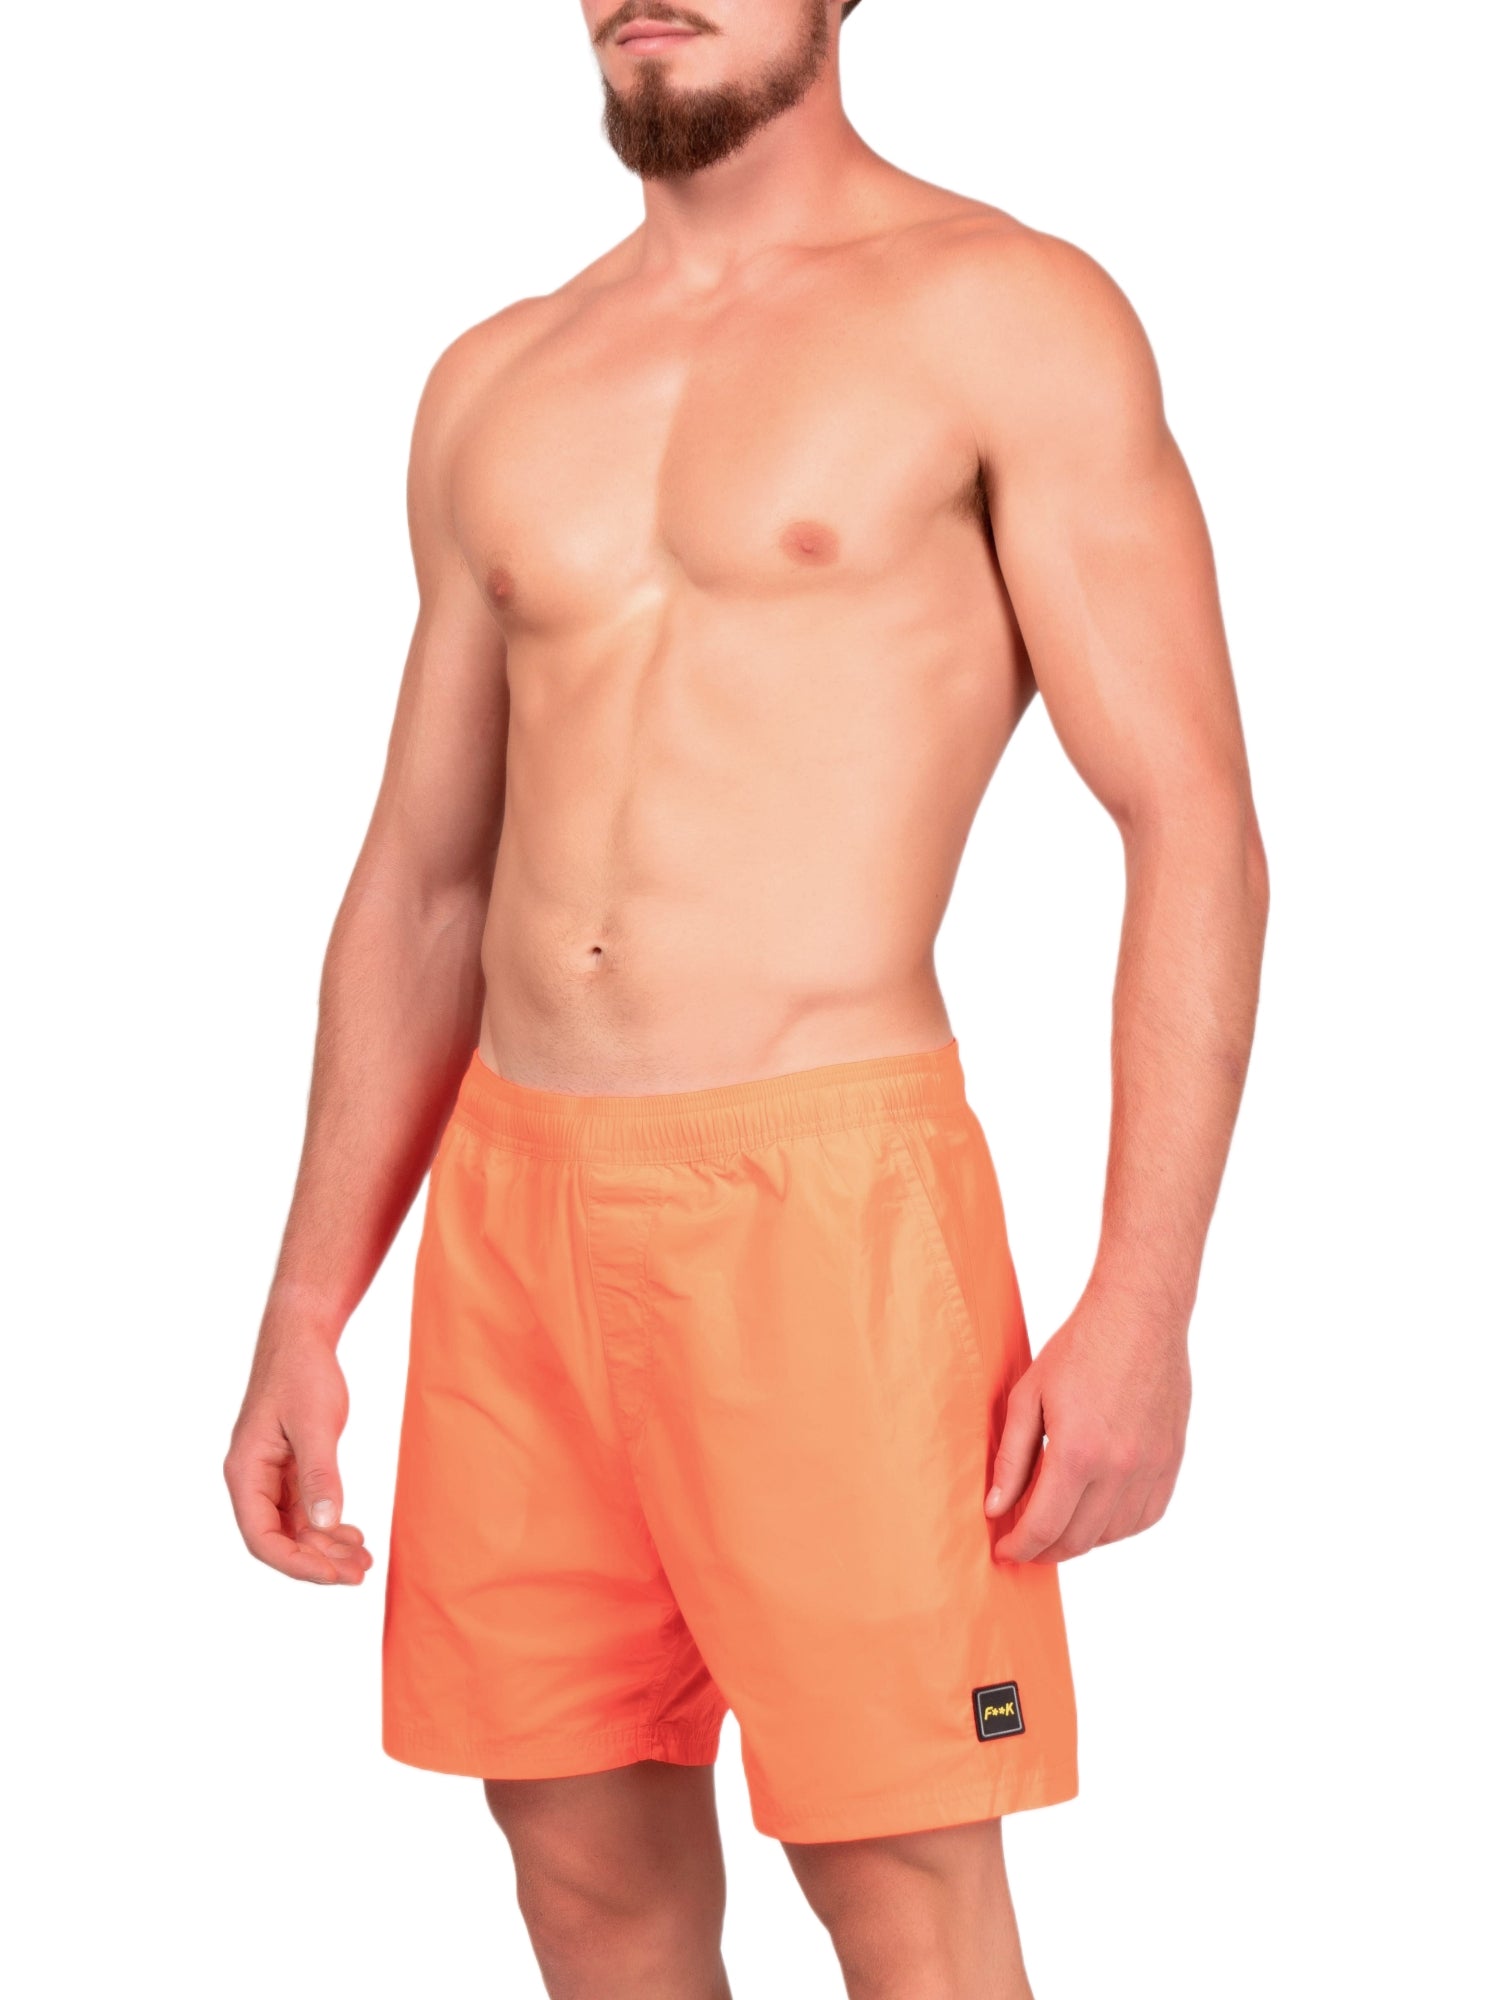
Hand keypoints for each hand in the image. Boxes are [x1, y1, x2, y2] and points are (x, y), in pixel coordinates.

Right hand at [224, 1329, 372, 1585]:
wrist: (302, 1338)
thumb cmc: (302, 1373)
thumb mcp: (315, 1424)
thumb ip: (320, 1475)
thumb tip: (323, 1525)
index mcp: (245, 1472)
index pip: (262, 1538)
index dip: (297, 1564)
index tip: (335, 1576)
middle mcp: (252, 1479)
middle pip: (278, 1540)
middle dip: (317, 1562)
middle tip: (359, 1574)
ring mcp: (270, 1476)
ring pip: (294, 1528)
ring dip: (326, 1548)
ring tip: (363, 1560)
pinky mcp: (289, 1468)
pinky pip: (304, 1510)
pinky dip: (327, 1525)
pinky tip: (353, 1534)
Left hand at [985, 1292, 1189, 1563]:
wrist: (1139, 1317)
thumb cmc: (1079, 1349)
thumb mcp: (1028, 1397)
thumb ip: (1011, 1458)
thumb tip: (996, 1509)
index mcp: (1078, 1453)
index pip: (1043, 1526)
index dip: (1019, 1547)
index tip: (1004, 1551)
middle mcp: (1119, 1469)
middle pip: (1078, 1539)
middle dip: (1045, 1550)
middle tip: (1024, 1544)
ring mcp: (1151, 1468)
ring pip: (1112, 1535)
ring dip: (1080, 1541)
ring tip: (1056, 1526)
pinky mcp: (1171, 1462)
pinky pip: (1144, 1517)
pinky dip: (1116, 1526)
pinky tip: (1096, 1513)